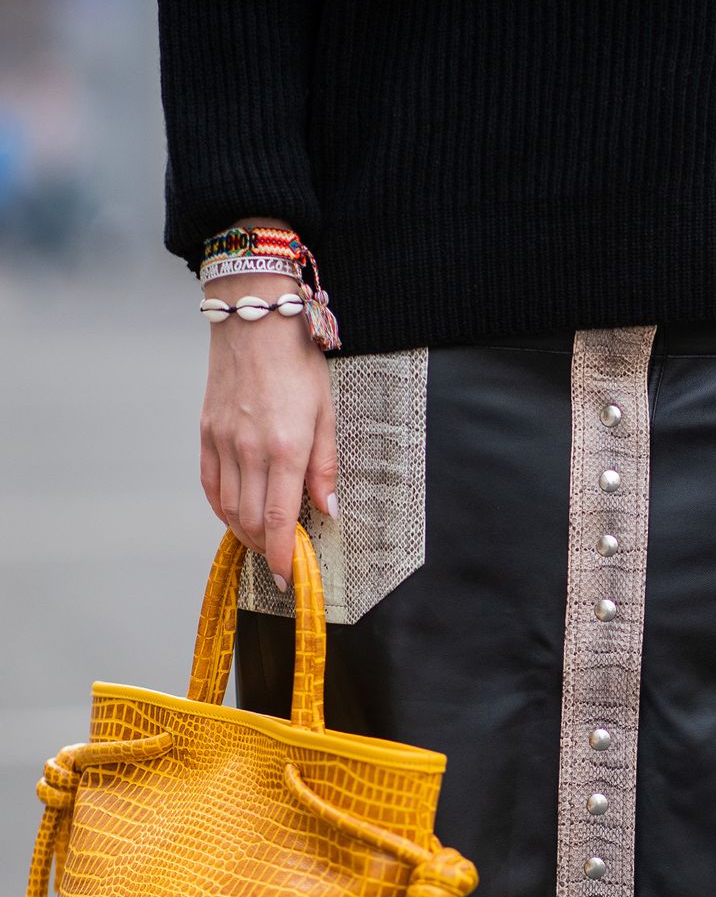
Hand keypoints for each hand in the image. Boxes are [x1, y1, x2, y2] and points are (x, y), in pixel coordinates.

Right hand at [199, 270, 336, 591]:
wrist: (253, 318)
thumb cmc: (296, 361)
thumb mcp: (327, 412)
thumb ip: (325, 466)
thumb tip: (328, 510)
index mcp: (285, 448)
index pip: (280, 519)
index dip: (283, 556)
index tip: (287, 578)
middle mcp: (249, 450)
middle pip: (252, 521)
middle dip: (267, 549)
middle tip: (282, 559)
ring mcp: (223, 442)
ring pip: (229, 508)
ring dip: (246, 532)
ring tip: (264, 539)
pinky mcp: (206, 433)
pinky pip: (210, 485)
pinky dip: (222, 509)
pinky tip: (237, 515)